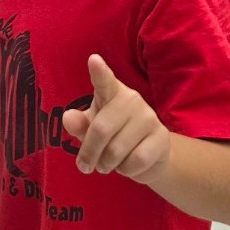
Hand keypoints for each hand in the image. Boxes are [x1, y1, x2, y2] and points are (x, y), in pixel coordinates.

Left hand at [62, 55, 169, 181]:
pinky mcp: (161, 138)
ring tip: (107, 163)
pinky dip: (125, 170)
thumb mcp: (92, 129)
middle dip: (89, 153)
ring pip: (116, 150)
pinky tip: (127, 165)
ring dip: (106, 164)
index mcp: (112, 92)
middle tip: (85, 166)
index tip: (93, 60)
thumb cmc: (113, 135)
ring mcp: (149, 117)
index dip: (99, 71)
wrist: (149, 156)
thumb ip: (80, 124)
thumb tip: (68, 117)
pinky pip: (135, 161)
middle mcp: (132, 99)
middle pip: (101, 129)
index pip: (104, 81)